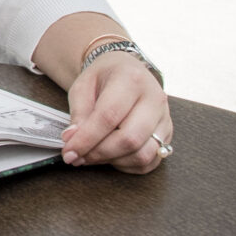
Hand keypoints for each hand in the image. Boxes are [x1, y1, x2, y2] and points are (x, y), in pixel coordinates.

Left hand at [61, 51, 171, 173]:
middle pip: (129, 139)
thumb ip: (78, 113)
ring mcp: (164, 118)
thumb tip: (72, 139)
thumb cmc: (104, 78)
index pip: (108, 116)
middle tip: (77, 157)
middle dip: (99, 154)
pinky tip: (110, 156)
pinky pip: (150, 161)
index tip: (68, 152)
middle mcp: (154, 99)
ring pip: (143, 154)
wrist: (126, 70)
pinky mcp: (167, 134)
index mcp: (131, 79)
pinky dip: (127, 165)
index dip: (86, 139)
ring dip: (113, 161)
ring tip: (92, 156)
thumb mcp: (83, 86)